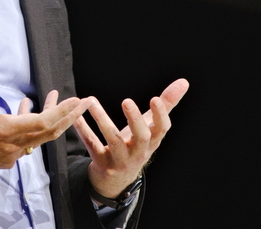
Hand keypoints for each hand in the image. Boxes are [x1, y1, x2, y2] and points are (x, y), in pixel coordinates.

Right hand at [0, 49, 91, 176]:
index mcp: (6, 130)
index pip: (44, 122)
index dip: (62, 111)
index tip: (77, 101)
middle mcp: (13, 146)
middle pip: (50, 132)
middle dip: (68, 116)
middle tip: (83, 103)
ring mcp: (10, 156)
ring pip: (39, 139)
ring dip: (49, 120)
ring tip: (52, 98)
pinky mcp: (4, 160)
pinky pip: (26, 144)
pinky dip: (32, 128)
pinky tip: (25, 111)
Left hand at [74, 78, 188, 197]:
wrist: (117, 179)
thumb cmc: (137, 144)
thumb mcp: (151, 127)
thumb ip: (167, 104)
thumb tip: (184, 81)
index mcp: (152, 141)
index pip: (161, 130)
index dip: (160, 115)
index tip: (155, 98)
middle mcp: (138, 152)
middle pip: (141, 137)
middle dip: (135, 120)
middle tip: (126, 101)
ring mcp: (120, 159)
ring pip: (113, 141)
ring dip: (102, 120)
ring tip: (91, 101)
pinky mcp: (102, 163)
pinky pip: (92, 146)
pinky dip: (83, 131)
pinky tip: (76, 117)